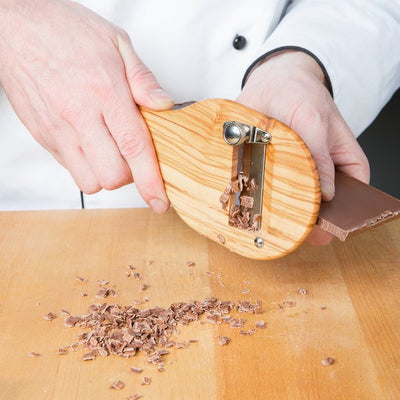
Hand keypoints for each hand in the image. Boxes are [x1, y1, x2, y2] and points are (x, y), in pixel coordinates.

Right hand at [0, 0, 172, 212]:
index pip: (134, 148)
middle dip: (128, 177)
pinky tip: (89, 142)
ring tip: (109, 150)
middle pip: (112, 176)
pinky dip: (86, 166)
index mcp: (105, 91)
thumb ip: (143, 79)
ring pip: (90, 181)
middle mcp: (79, 115)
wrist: (15, 25)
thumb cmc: (65, 31)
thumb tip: (164, 105)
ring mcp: (57, 129)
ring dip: (106, 174)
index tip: (160, 202)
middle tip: (132, 157)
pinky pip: (70, 169)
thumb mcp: (116, 43)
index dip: (150, 181)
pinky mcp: (42, 136)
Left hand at [237, 50, 369, 244]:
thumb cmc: (300, 95)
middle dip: (307, 219)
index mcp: (342, 162)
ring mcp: (293, 173)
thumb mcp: (314, 121)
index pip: (353, 194)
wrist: (269, 83)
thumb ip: (320, 156)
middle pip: (320, 204)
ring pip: (291, 200)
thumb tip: (325, 193)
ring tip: (270, 221)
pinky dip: (257, 195)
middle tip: (292, 232)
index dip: (342, 216)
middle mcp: (319, 171)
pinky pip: (265, 187)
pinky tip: (250, 202)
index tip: (324, 232)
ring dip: (280, 211)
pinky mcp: (269, 170)